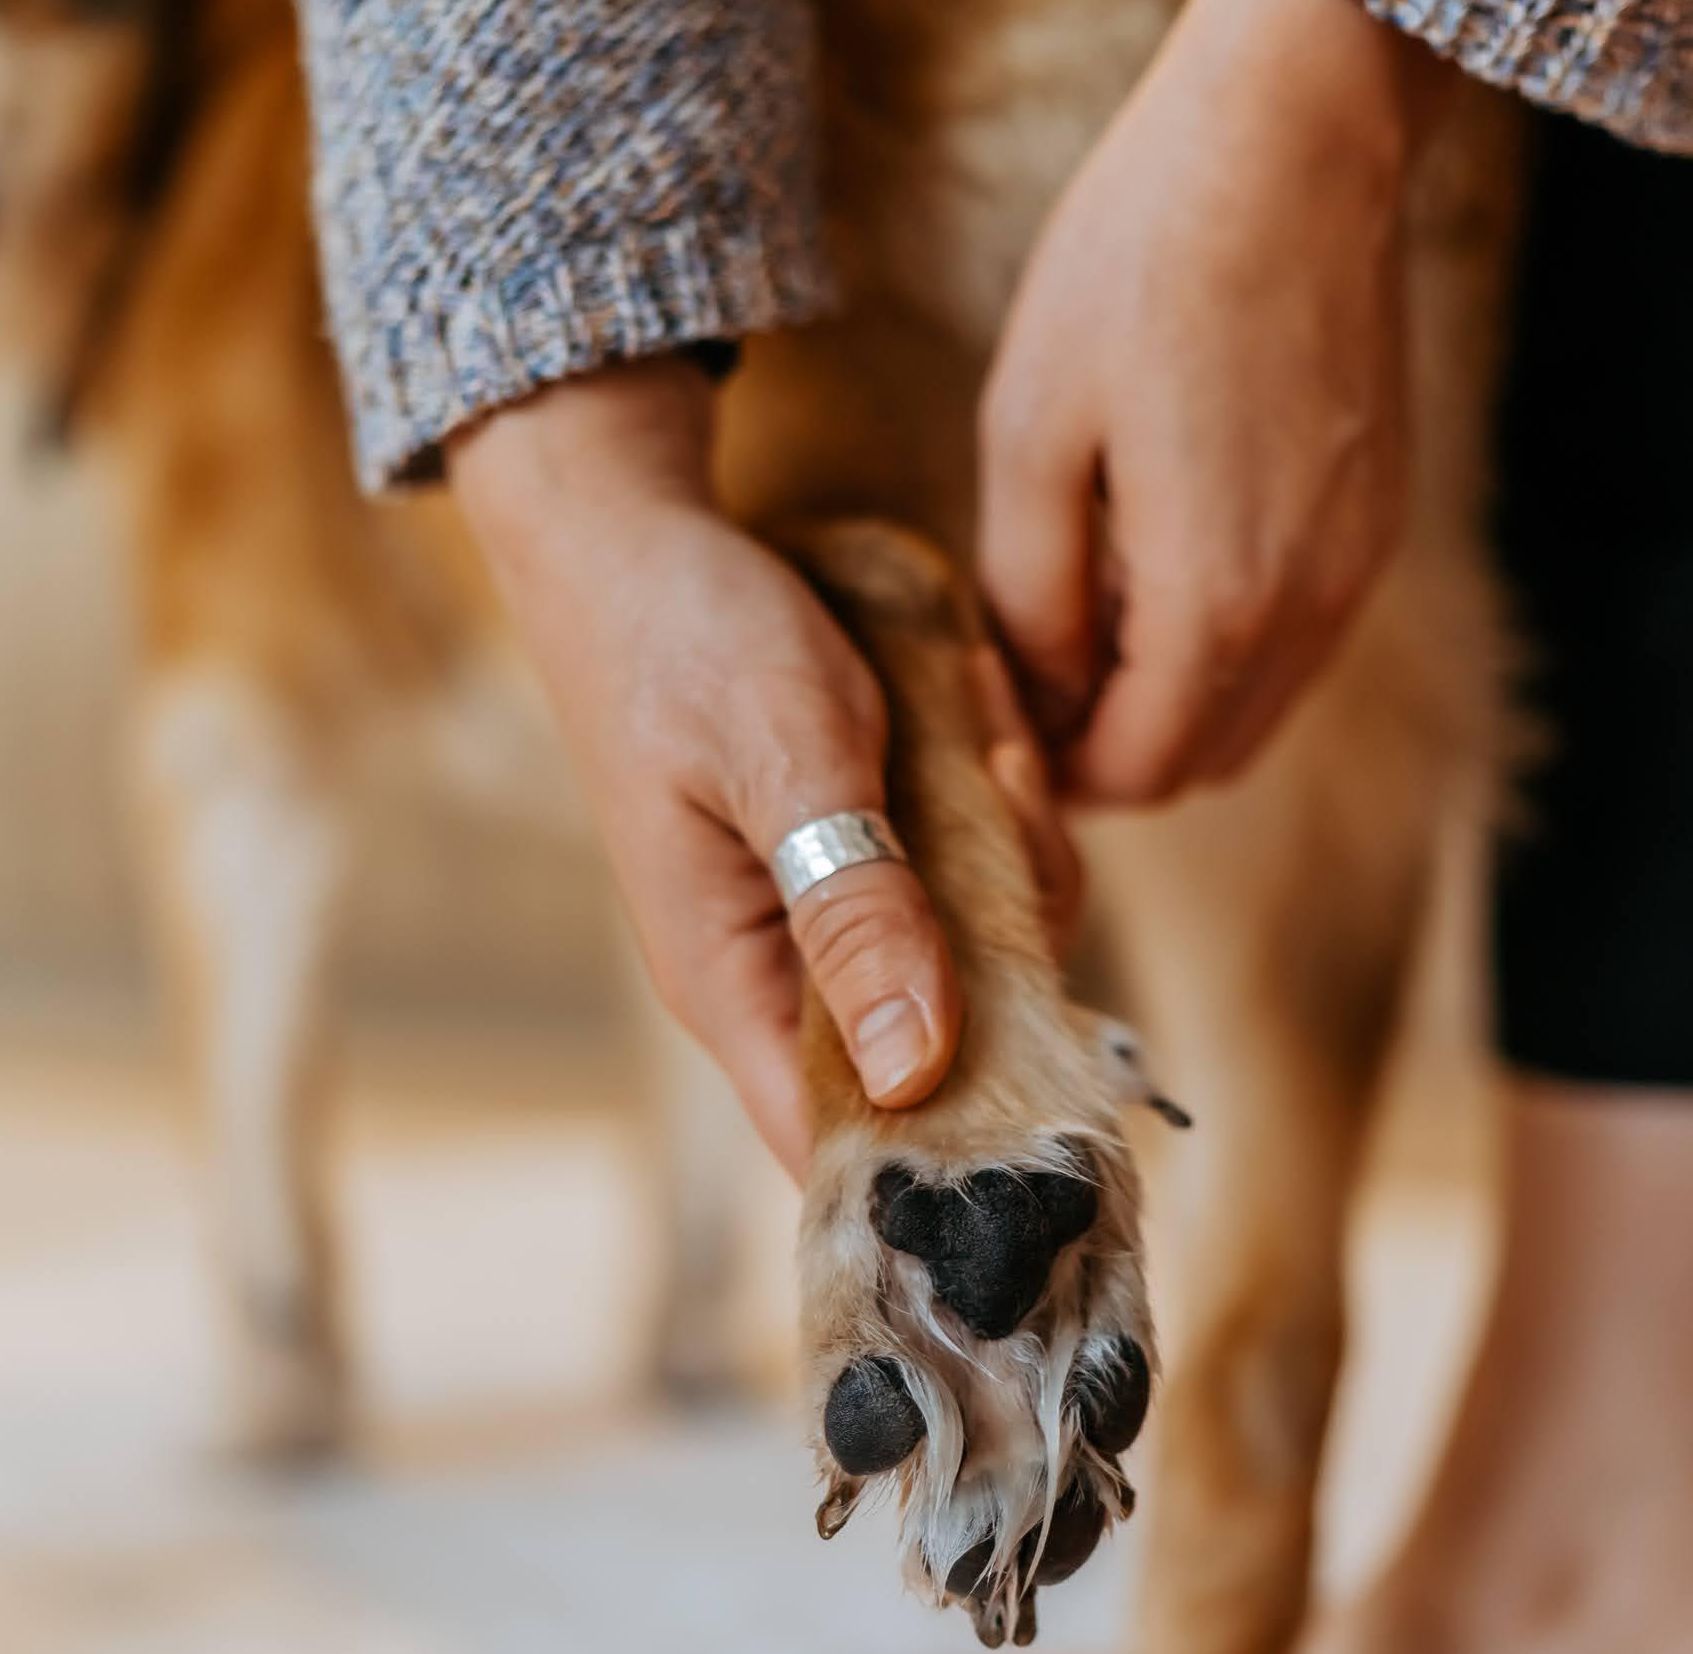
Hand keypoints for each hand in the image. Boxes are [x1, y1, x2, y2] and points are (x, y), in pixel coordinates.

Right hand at [454, 359, 1076, 1174]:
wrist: (637, 540)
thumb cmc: (687, 641)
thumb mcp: (788, 765)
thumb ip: (854, 912)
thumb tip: (911, 1068)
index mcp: (733, 985)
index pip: (846, 1145)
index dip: (954, 1153)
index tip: (1054, 1072)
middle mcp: (780, 978)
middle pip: (944, 1057)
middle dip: (1013, 949)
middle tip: (1003, 798)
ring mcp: (825, 922)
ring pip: (976, 966)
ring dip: (1012, 861)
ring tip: (984, 741)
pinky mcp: (863, 866)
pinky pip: (967, 888)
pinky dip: (997, 818)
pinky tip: (978, 730)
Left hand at [978, 0, 1449, 801]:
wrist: (1294, 141)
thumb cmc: (1141, 266)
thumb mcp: (1031, 434)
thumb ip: (1030, 594)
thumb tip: (1040, 693)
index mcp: (1218, 602)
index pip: (1138, 773)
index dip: (1056, 770)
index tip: (998, 712)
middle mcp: (1312, 608)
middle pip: (1205, 760)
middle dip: (1112, 746)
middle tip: (1030, 666)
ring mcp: (1359, 565)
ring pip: (1257, 705)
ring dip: (1171, 695)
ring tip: (1087, 604)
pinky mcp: (1378, 518)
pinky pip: (1298, 635)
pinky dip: (1226, 638)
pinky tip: (1160, 551)